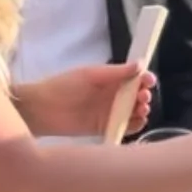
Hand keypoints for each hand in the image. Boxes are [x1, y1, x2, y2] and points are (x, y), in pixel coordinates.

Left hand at [20, 62, 154, 139]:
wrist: (42, 109)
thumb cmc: (64, 86)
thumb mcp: (91, 75)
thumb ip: (116, 72)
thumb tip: (141, 64)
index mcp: (109, 79)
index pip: (134, 78)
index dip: (144, 79)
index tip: (149, 81)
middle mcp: (111, 95)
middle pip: (136, 96)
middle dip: (144, 96)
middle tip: (143, 98)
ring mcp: (108, 112)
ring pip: (133, 112)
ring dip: (141, 111)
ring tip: (140, 110)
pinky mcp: (104, 128)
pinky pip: (124, 127)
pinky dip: (134, 126)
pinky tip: (137, 122)